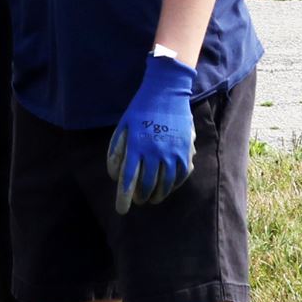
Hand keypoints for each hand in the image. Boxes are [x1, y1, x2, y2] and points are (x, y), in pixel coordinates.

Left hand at [107, 53, 196, 212]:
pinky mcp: (186, 150)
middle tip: (138, 201)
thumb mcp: (122, 127)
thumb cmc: (140, 109)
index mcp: (137, 146)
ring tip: (152, 198)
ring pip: (165, 184)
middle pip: (147, 184)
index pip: (128, 179)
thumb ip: (116, 151)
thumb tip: (114, 175)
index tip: (122, 210)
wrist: (167, 92)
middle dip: (141, 197)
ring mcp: (173, 152)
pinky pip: (181, 175)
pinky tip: (167, 187)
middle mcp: (155, 151)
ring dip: (157, 194)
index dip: (124, 198)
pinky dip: (173, 185)